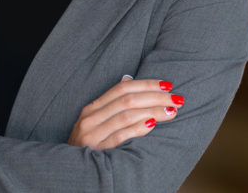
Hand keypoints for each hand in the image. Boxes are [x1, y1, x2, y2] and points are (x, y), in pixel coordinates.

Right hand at [67, 75, 183, 149]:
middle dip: (155, 97)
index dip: (146, 84)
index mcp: (92, 108)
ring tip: (171, 111)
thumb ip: (111, 101)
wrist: (71, 169)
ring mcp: (93, 134)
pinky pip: (120, 136)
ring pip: (126, 115)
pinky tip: (152, 124)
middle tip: (176, 99)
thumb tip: (128, 78)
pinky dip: (137, 128)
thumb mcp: (94, 120)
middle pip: (127, 100)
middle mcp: (90, 118)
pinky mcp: (98, 150)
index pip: (122, 88)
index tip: (167, 85)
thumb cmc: (88, 144)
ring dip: (152, 111)